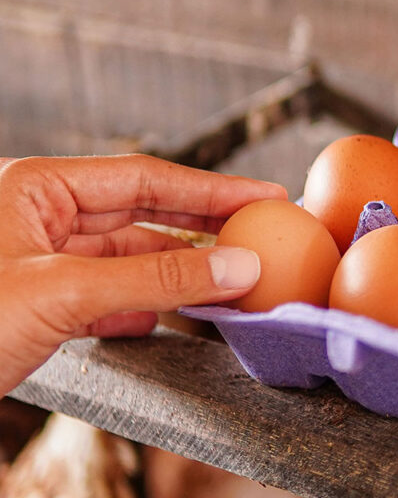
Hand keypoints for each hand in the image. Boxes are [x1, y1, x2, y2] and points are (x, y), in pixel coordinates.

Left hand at [0, 155, 286, 395]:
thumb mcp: (62, 294)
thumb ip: (157, 281)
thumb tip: (239, 267)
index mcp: (34, 188)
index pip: (143, 177)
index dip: (210, 188)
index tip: (263, 196)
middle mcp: (38, 218)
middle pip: (140, 215)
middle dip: (201, 229)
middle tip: (260, 235)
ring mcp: (38, 264)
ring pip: (126, 261)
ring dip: (175, 277)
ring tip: (228, 285)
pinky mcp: (37, 308)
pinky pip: (106, 299)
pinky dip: (140, 310)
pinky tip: (165, 321)